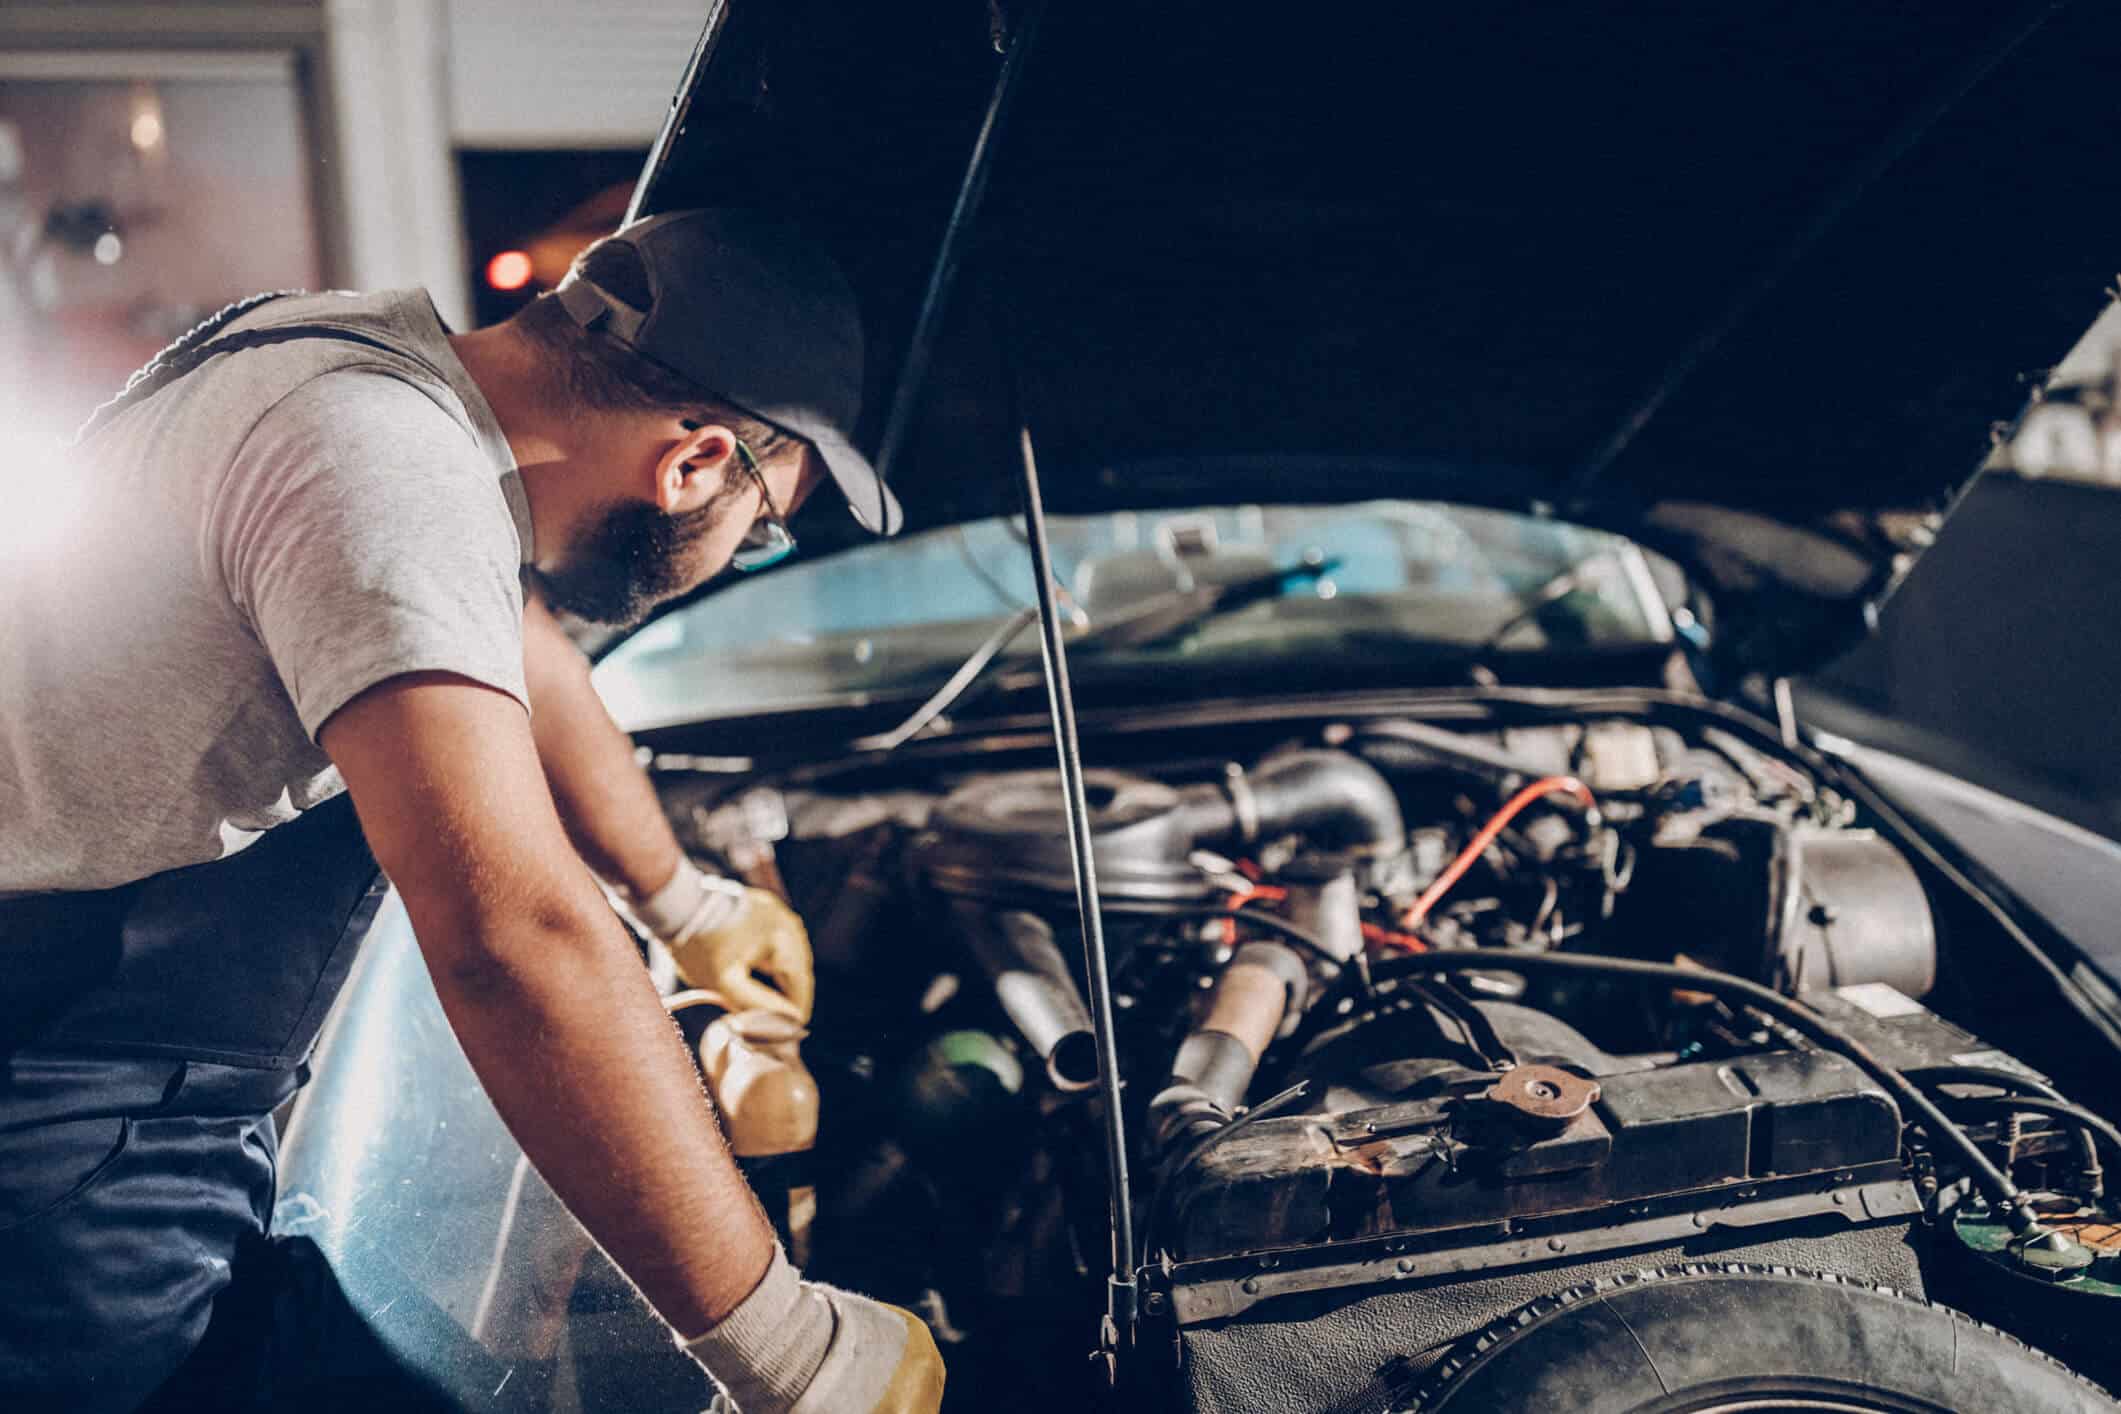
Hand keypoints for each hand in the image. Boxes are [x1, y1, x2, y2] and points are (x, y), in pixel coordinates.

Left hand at [666, 882, 814, 1022]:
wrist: (675, 906)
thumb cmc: (698, 946)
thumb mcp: (726, 985)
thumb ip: (760, 1004)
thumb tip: (789, 1018)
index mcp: (784, 940)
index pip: (802, 985)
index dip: (795, 1011)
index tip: (787, 1030)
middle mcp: (787, 923)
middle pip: (798, 970)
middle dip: (789, 994)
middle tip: (775, 1017)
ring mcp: (777, 912)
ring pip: (790, 955)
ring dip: (782, 977)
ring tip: (768, 998)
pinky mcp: (764, 906)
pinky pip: (778, 939)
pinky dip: (773, 958)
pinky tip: (759, 970)